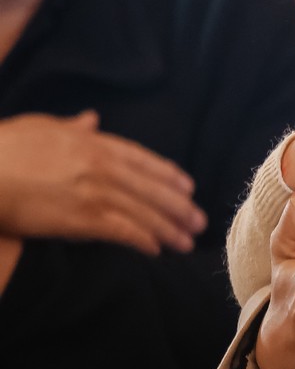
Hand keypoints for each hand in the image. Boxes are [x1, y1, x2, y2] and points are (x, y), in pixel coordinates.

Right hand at [0, 111, 204, 254]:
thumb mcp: (42, 127)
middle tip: (200, 222)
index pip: (144, 160)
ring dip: (169, 228)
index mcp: (95, 143)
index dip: (169, 176)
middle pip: (152, 189)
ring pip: (143, 212)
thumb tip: (91, 118)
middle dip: (179, 207)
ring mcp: (94, 192)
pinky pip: (121, 231)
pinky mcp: (80, 218)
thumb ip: (72, 126)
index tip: (188, 187)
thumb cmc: (3, 148)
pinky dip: (142, 240)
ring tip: (186, 242)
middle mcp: (102, 166)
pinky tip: (156, 250)